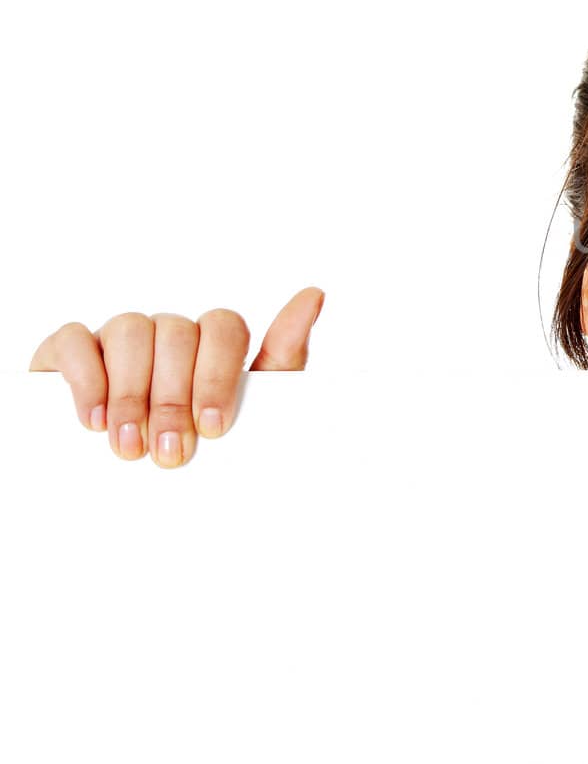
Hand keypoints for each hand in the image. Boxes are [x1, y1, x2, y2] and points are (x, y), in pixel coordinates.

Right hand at [28, 287, 325, 467]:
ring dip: (132, 393)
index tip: (212, 426)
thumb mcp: (251, 410)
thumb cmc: (201, 444)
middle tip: (168, 453)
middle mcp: (168, 332)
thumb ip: (282, 357)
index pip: (224, 328)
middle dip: (173, 399)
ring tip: (129, 446)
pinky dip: (85, 378)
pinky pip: (74, 340)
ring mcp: (119, 337)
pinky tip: (93, 420)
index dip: (218, 375)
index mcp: (212, 343)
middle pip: (177, 334)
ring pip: (131, 330)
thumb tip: (314, 294)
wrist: (136, 495)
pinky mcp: (69, 350)